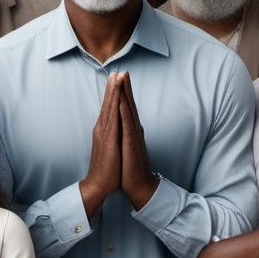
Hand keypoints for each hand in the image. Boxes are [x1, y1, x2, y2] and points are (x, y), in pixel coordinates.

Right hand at [80, 72, 121, 216]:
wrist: (98, 184)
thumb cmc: (107, 169)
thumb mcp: (110, 148)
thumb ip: (113, 137)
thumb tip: (118, 129)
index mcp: (104, 130)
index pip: (109, 108)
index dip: (113, 93)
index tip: (116, 79)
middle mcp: (102, 128)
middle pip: (108, 104)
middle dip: (113, 87)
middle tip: (116, 71)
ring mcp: (104, 133)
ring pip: (110, 108)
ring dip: (114, 91)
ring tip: (117, 77)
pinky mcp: (108, 139)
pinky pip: (113, 118)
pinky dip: (116, 105)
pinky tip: (119, 97)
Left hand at [119, 73, 157, 210]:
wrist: (138, 186)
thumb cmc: (131, 168)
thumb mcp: (128, 147)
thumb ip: (128, 134)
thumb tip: (129, 125)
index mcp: (130, 131)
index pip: (127, 108)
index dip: (124, 93)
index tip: (119, 78)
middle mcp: (133, 131)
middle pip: (129, 105)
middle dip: (126, 88)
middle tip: (123, 71)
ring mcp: (133, 137)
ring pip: (129, 112)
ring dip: (126, 96)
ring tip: (123, 81)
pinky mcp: (132, 145)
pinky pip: (128, 127)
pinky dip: (125, 115)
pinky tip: (121, 104)